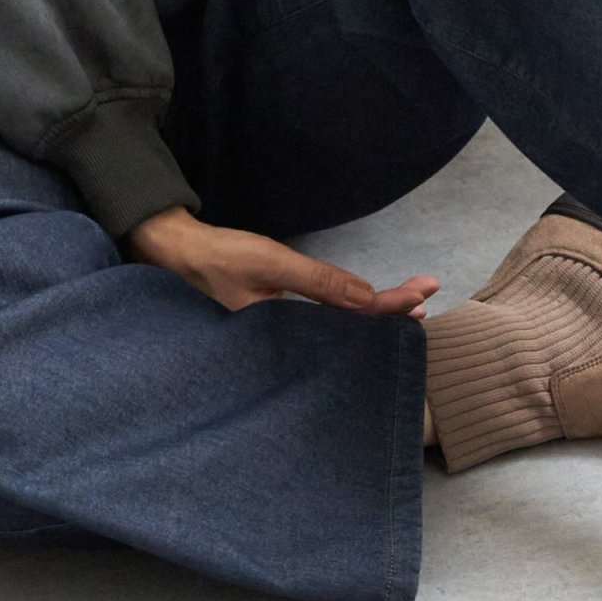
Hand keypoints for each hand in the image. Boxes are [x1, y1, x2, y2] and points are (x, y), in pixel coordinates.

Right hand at [126, 206, 439, 315]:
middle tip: (426, 293)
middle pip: (351, 334)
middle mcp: (290, 345)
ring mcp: (284, 336)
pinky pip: (321, 324)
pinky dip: (346, 312)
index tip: (423, 291)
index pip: (352, 321)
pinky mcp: (277, 325)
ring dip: (371, 313)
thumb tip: (367, 298)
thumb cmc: (218, 259)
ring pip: (338, 330)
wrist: (175, 255)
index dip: (389, 308)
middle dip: (389, 315)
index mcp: (288, 337)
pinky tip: (360, 308)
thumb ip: (317, 283)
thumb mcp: (267, 264)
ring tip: (408, 303)